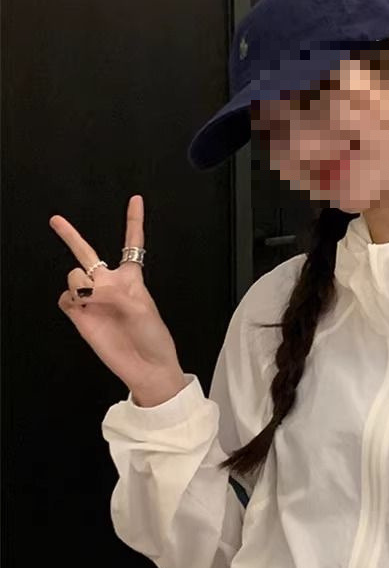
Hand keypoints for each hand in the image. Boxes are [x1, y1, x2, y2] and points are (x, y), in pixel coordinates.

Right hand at [50, 194, 184, 399]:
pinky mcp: (80, 316)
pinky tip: (83, 305)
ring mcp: (93, 300)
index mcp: (132, 278)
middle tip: (56, 220)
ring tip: (96, 300)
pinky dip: (72, 298)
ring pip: (74, 275)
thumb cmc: (153, 337)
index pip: (132, 244)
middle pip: (87, 253)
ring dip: (83, 283)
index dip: (133, 221)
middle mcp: (109, 285)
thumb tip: (91, 290)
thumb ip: (115, 293)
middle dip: (70, 235)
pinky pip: (66, 297)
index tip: (136, 200)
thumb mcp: (142, 308)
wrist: (146, 367)